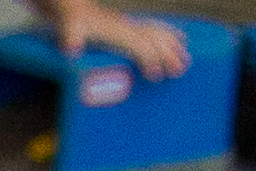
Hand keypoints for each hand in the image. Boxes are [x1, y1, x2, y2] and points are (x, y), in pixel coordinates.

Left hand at [44, 0, 192, 73]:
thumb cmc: (72, 22)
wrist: (74, 8)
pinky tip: (180, 39)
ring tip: (186, 60)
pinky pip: (156, 29)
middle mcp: (128, 27)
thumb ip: (70, 39)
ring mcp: (132, 26)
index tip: (156, 75)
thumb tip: (71, 49)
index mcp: (117, 31)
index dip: (148, 59)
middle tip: (180, 71)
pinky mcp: (132, 26)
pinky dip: (170, 34)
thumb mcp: (68, 30)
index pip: (138, 46)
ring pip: (159, 34)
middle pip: (154, 41)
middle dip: (168, 55)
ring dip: (174, 46)